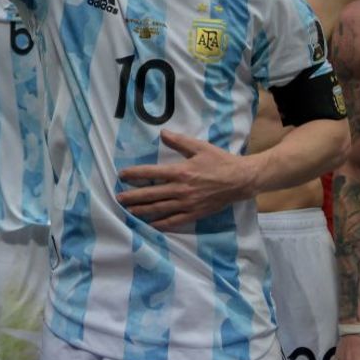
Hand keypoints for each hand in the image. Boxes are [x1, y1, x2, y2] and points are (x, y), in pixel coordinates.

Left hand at [116, 130, 253, 229]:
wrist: (240, 180)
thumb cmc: (219, 161)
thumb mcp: (200, 147)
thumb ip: (179, 141)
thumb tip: (162, 133)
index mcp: (181, 171)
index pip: (152, 173)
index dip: (135, 174)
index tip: (122, 175)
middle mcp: (181, 189)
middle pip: (152, 194)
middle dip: (133, 196)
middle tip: (119, 198)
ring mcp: (187, 203)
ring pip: (160, 209)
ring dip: (143, 211)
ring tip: (129, 212)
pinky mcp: (195, 213)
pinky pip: (175, 221)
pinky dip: (161, 224)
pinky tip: (151, 225)